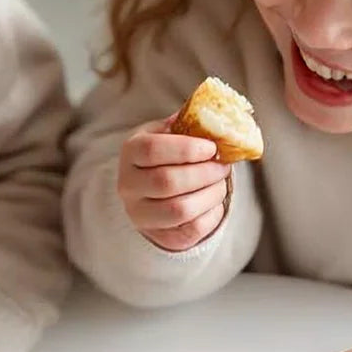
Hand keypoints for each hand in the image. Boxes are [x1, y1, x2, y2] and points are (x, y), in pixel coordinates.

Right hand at [117, 118, 230, 251]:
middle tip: (223, 166)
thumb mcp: (168, 133)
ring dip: (210, 195)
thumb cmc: (165, 156)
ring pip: (179, 210)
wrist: (150, 192)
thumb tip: (218, 115)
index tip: (211, 148)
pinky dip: (211, 216)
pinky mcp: (159, 237)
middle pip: (167, 182)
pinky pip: (190, 232)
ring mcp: (140, 215)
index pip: (151, 150)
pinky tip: (215, 202)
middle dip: (204, 173)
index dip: (185, 149)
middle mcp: (128, 185)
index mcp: (130, 153)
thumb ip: (188, 123)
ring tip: (221, 183)